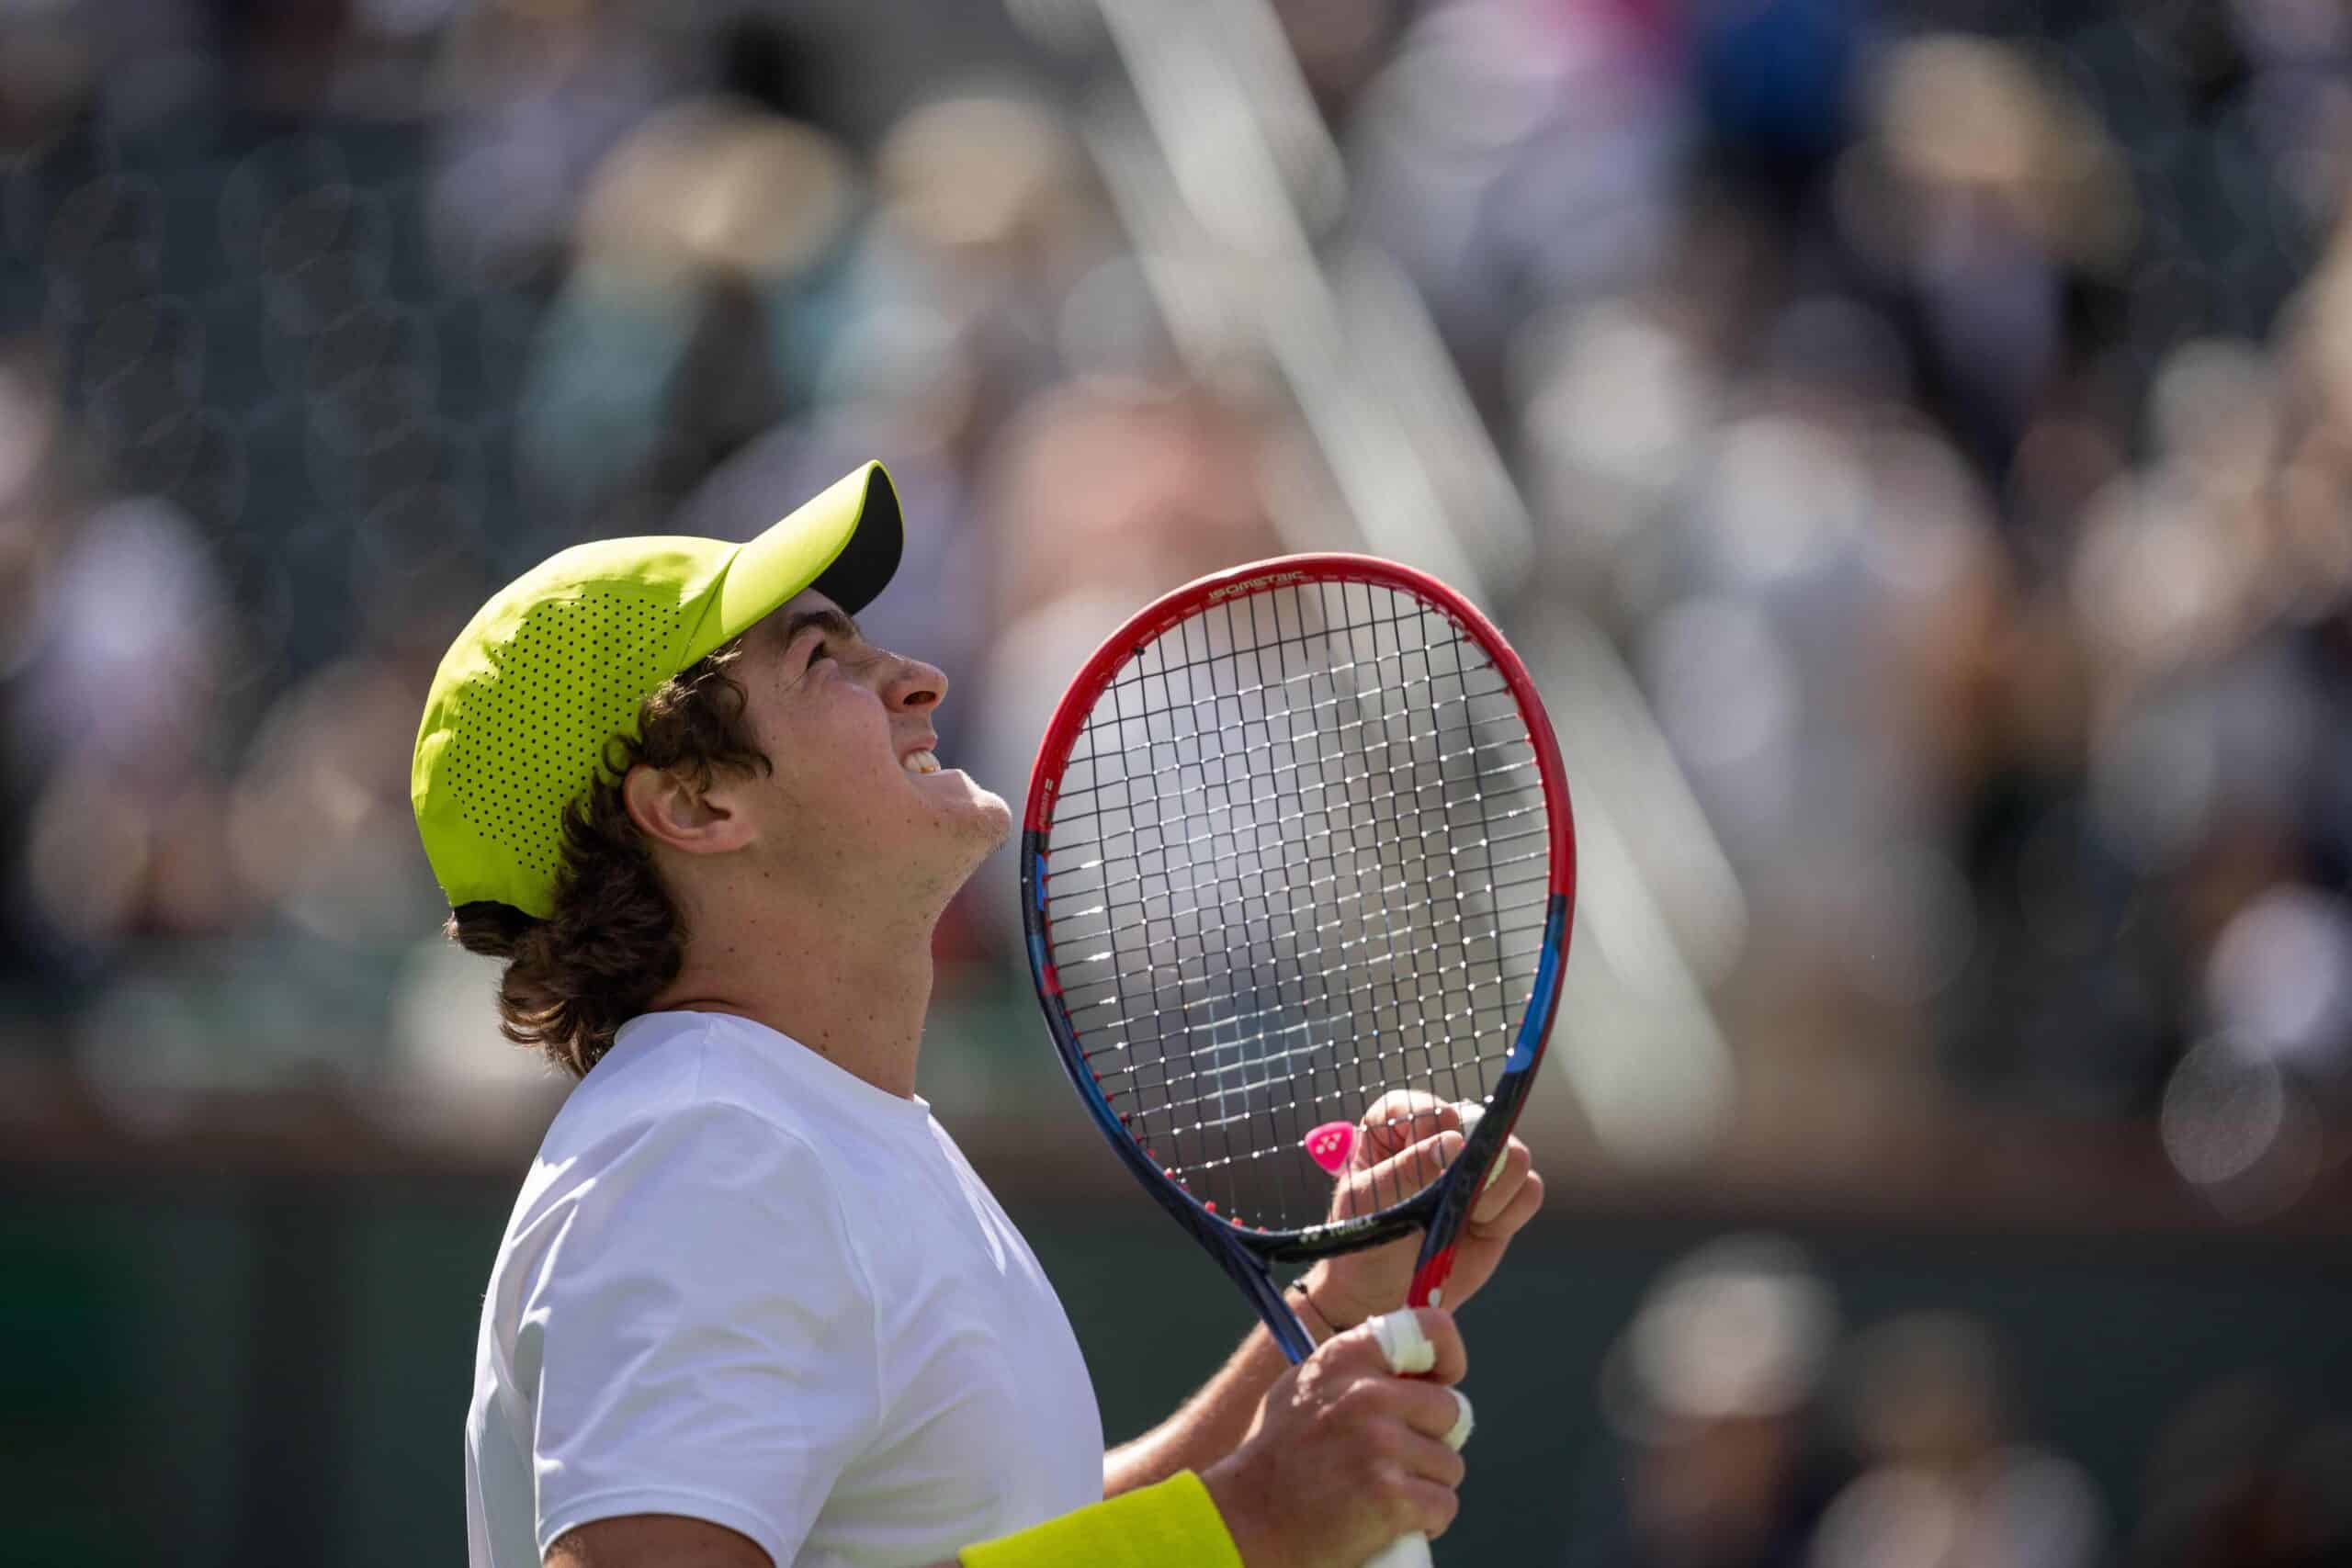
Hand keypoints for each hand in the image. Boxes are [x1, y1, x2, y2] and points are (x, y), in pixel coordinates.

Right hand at [1202, 1309, 1469, 1567]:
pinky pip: (1443, 1504)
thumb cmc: (1279, 1458)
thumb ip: (1356, 1369)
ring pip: (1450, 1463)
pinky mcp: (1390, 1495)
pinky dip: (1427, 1519)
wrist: (1247, 1521)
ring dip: (1427, 1484)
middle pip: (1450, 1410)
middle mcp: (1366, 1394)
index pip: (1430, 1328)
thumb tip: (1415, 1367)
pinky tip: (1392, 1520)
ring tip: (1384, 1492)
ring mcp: (1380, 1445)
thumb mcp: (1304, 1387)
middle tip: (1397, 1459)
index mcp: (1346, 1358)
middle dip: (1432, 1439)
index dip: (1448, 1358)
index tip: (1441, 1383)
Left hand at [1303, 1091, 1543, 1331]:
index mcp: (1395, 1127)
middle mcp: (1441, 1137)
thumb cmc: (1366, 1243)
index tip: (1434, 1160)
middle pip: (1482, 1122)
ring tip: (1464, 1219)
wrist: (1386, 1294)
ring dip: (1494, 1193)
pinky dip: (1510, 1214)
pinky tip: (1480, 1230)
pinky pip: (1530, 1190)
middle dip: (1474, 1166)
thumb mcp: (1373, 1206)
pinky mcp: (1503, 1197)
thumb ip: (1408, 1170)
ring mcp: (1477, 1165)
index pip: (1423, 1107)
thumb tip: (1452, 1142)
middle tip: (1453, 1200)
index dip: (1433, 1129)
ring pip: (1515, 1154)